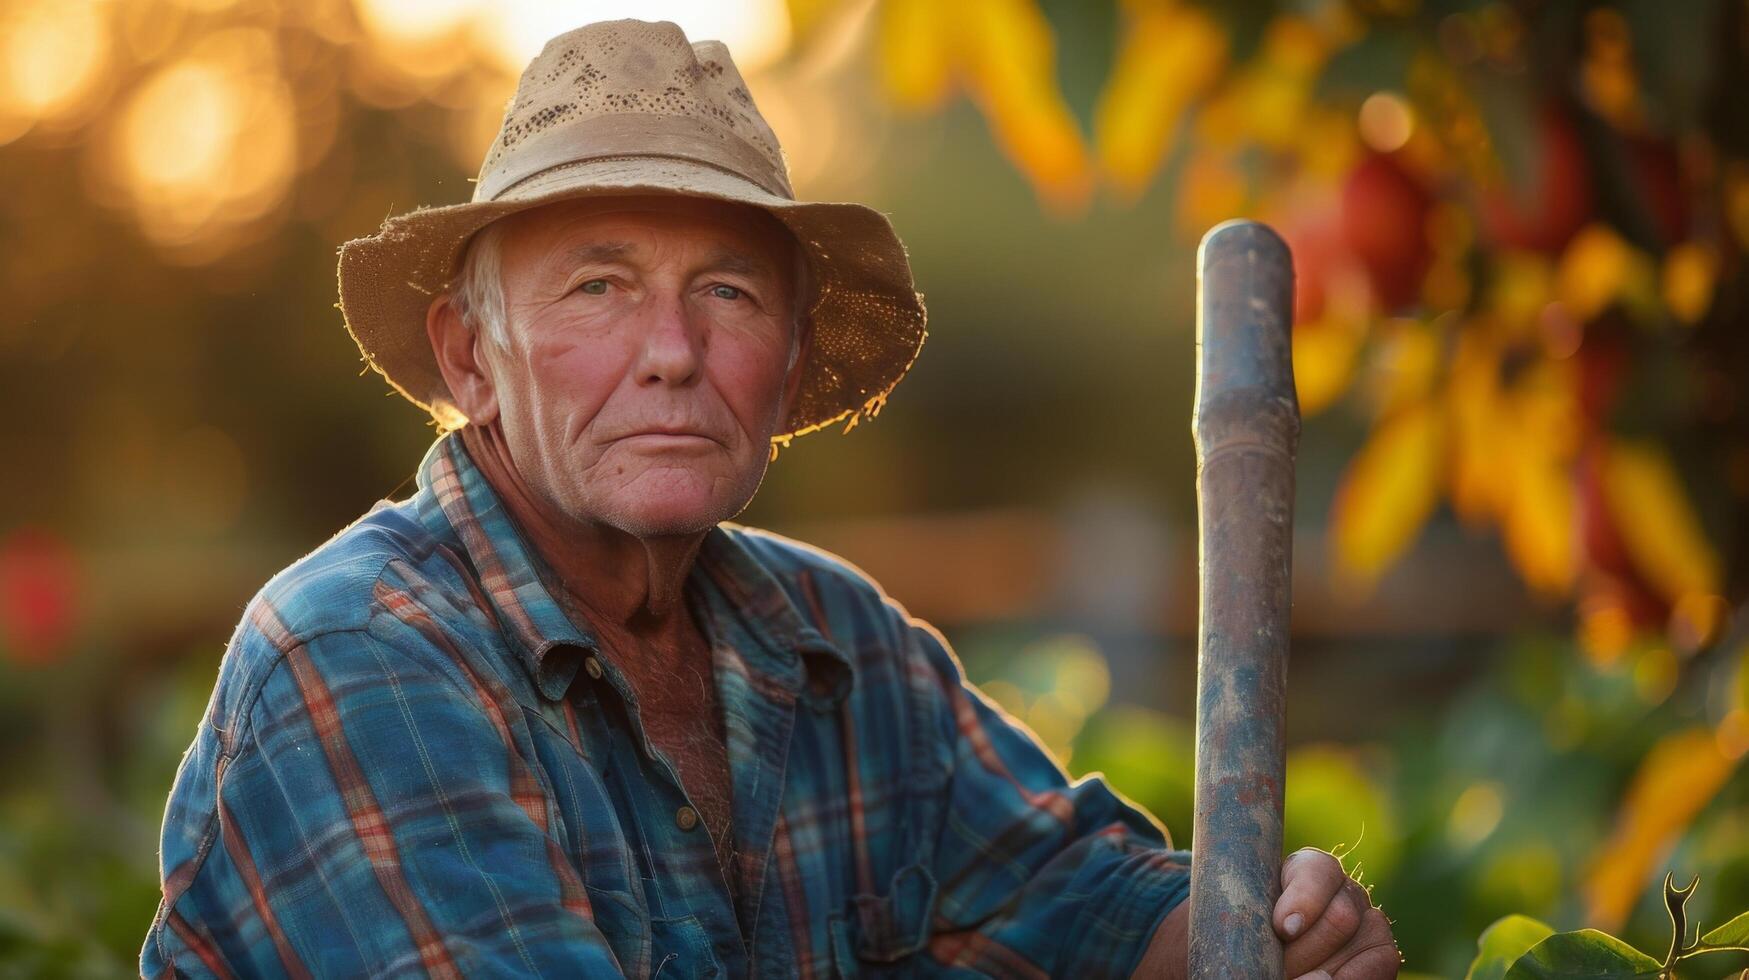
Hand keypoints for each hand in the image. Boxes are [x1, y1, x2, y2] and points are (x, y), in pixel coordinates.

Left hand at [1132, 847, 1398, 978]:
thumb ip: (1247, 914)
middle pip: (1339, 918)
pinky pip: (1379, 971)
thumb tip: (1281, 929)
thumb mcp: (1235, 917)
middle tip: (1274, 966)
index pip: (1318, 871)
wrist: (1245, 952)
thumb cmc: (1236, 935)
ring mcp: (1368, 925)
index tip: (1282, 927)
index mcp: (1308, 870)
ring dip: (1319, 973)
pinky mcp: (1379, 957)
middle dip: (1303, 952)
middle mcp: (1345, 892)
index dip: (1304, 900)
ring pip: (1358, 951)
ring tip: (1286, 976)